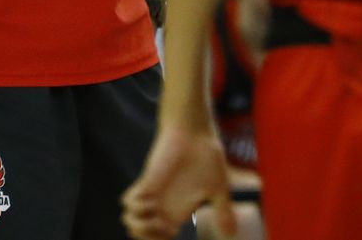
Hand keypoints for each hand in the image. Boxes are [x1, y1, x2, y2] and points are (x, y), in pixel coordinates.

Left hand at [121, 124, 234, 239]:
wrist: (195, 132)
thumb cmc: (207, 157)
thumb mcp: (219, 190)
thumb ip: (224, 213)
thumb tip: (233, 235)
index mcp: (177, 212)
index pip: (160, 238)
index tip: (174, 236)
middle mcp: (161, 206)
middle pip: (141, 235)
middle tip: (164, 231)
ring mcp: (152, 195)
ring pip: (131, 220)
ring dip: (140, 228)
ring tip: (155, 218)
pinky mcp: (146, 181)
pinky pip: (128, 202)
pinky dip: (137, 208)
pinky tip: (151, 202)